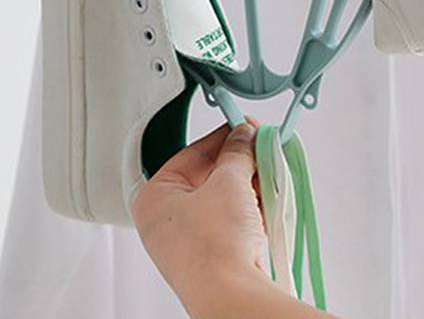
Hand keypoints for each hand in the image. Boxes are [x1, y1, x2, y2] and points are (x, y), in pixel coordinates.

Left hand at [132, 121, 333, 318]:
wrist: (231, 297)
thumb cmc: (213, 247)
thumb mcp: (228, 182)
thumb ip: (237, 152)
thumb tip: (243, 135)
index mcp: (154, 199)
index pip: (190, 154)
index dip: (220, 137)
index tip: (241, 126)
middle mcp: (167, 222)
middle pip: (208, 176)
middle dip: (239, 161)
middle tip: (261, 144)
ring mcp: (189, 243)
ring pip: (223, 200)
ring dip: (248, 183)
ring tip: (269, 168)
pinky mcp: (213, 259)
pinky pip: (232, 223)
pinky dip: (251, 208)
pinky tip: (269, 195)